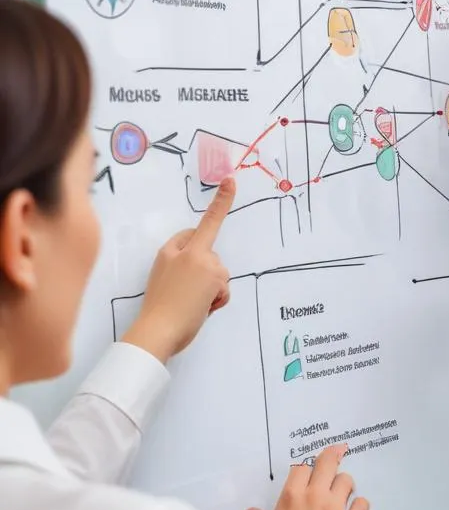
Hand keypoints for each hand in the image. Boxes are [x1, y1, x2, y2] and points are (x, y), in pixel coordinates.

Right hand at [122, 178, 234, 363]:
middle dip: (208, 275)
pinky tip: (202, 308)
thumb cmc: (158, 309)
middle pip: (210, 255)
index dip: (220, 202)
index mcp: (169, 251)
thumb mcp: (163, 278)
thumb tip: (203, 267)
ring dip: (212, 291)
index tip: (232, 180)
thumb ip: (182, 266)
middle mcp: (186, 251)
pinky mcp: (215, 275)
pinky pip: (224, 288)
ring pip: (219, 273)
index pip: (197, 225)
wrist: (155, 329)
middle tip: (189, 296)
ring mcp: (202, 261)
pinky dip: (217, 300)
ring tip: (192, 305)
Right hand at [247, 444, 369, 509]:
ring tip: (343, 493)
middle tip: (336, 455)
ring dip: (346, 485)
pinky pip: (363, 503)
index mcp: (292, 497)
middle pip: (328, 462)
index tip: (310, 470)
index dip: (306, 468)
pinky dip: (359, 506)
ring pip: (347, 480)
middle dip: (332, 457)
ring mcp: (336, 509)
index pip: (302, 467)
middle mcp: (315, 497)